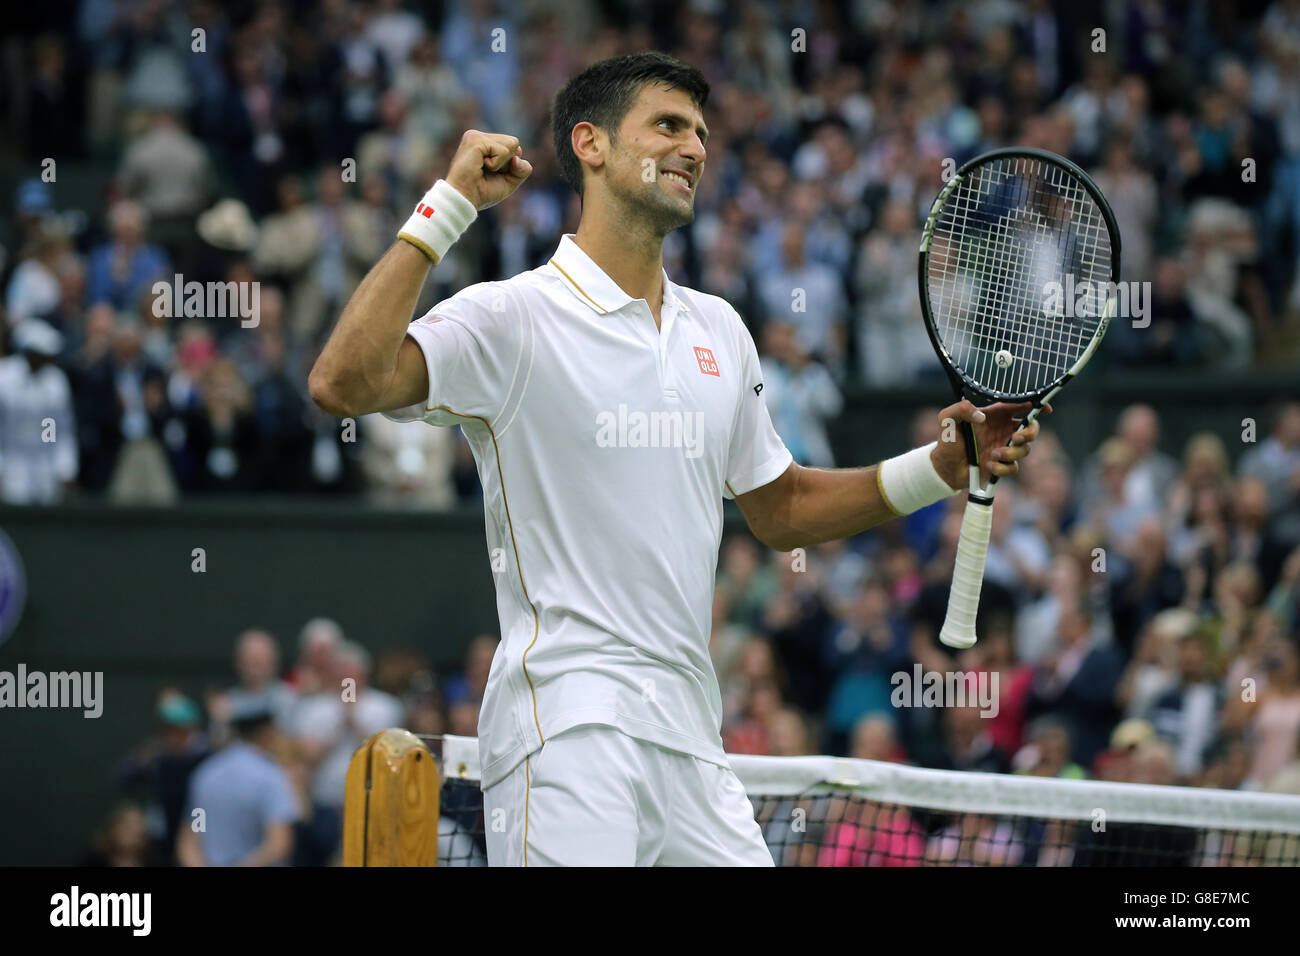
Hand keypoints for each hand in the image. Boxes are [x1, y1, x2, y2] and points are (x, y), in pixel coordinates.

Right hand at [445, 130, 532, 210]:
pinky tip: (480, 167)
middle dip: (507, 163)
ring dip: (502, 163)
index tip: (492, 174)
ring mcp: (476, 136)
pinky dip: (496, 164)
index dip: (510, 165)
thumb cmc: (482, 192)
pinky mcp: (475, 140)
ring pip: (512, 144)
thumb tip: (517, 158)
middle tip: (487, 172)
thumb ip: (522, 169)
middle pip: (514, 143)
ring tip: (483, 168)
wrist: (464, 199)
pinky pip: (503, 151)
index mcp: (486, 143)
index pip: (514, 146)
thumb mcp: (510, 181)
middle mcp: (480, 136)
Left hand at [930, 399, 1048, 489]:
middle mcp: (1003, 431)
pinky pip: (1014, 467)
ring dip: (1012, 453)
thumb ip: (961, 409)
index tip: (1045, 409)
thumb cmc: (947, 440)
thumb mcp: (947, 419)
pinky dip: (1003, 467)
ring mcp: (1005, 448)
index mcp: (995, 415)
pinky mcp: (1002, 465)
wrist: (945, 467)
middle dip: (1030, 433)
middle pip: (1032, 428)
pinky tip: (988, 465)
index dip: (1036, 406)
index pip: (1020, 406)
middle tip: (1015, 437)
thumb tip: (981, 416)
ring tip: (993, 454)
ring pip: (1025, 449)